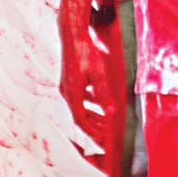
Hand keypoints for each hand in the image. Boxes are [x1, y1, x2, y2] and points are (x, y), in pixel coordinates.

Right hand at [58, 0, 121, 140]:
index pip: (80, 120)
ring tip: (104, 123)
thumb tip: (111, 114)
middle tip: (105, 137)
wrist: (72, 36)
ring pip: (79, 108)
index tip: (101, 141)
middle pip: (79, 116)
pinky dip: (89, 104)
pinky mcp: (69, 81)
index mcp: (72, 94)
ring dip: (92, 116)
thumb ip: (104, 94)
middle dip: (93, 127)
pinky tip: (98, 103)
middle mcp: (67, 93)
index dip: (91, 132)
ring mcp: (66, 87)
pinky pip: (79, 99)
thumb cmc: (86, 53)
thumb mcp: (98, 74)